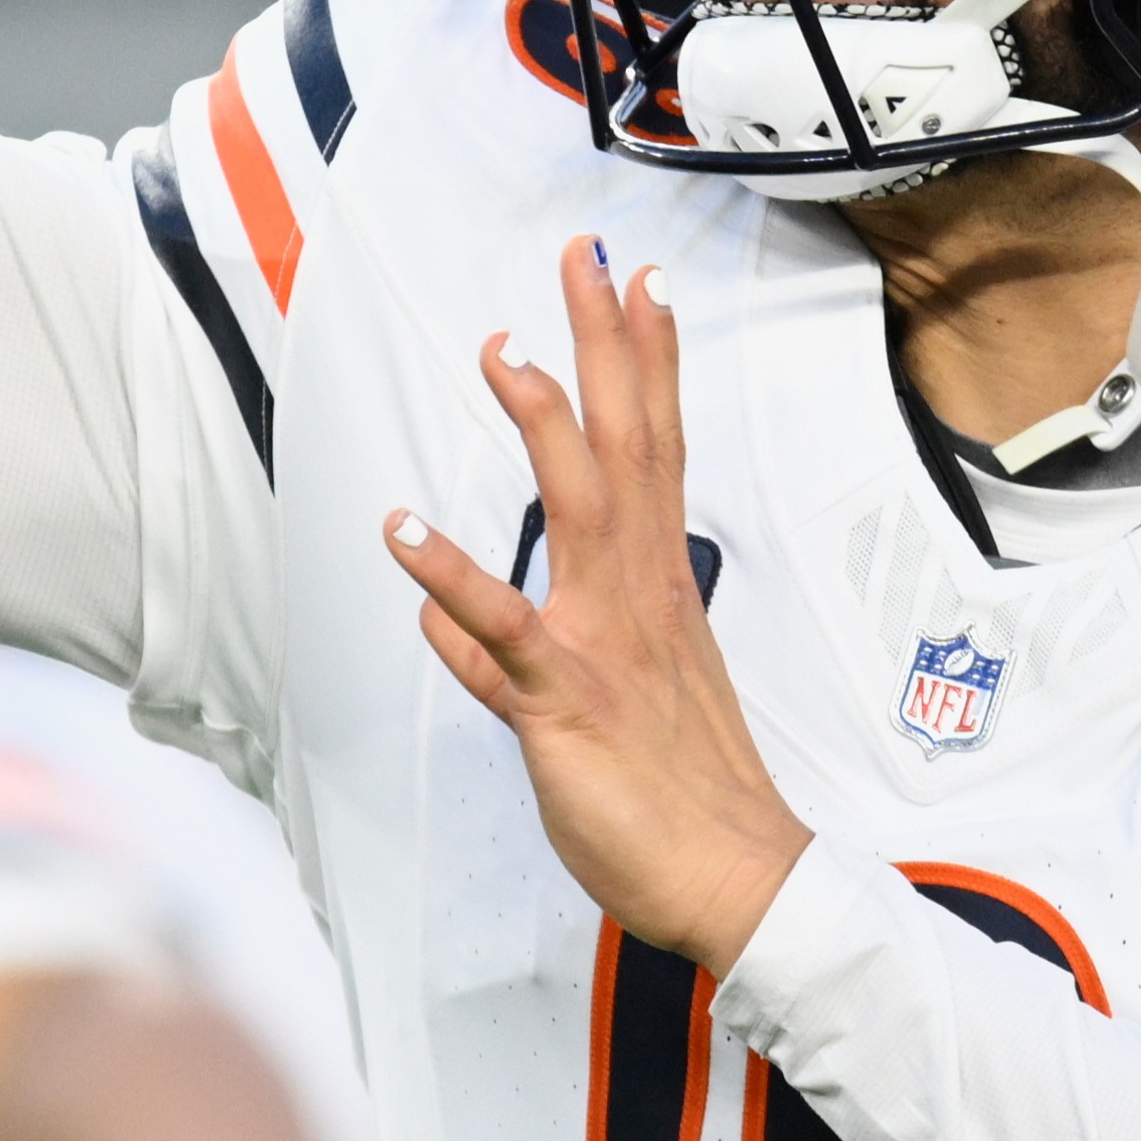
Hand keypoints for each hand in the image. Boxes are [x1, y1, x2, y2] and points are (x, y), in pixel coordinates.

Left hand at [388, 240, 810, 969]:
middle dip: (604, 346)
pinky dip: (452, 578)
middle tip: (585, 257)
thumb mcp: (600, 706)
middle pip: (626, 445)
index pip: (654, 448)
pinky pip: (503, 630)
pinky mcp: (566, 700)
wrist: (738, 882)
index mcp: (657, 586)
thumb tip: (451, 624)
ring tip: (503, 349)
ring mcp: (604, 640)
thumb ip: (513, 655)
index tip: (637, 281)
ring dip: (543, 425)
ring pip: (579, 508)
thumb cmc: (681, 796)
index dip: (644, 362)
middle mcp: (638, 594)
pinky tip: (403, 532)